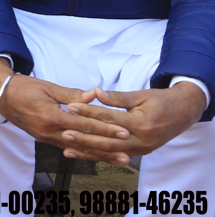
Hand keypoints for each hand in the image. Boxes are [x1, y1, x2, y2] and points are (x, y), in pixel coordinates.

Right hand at [0, 58, 128, 163]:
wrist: (1, 95)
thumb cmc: (23, 87)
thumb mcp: (48, 87)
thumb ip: (71, 94)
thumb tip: (94, 95)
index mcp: (51, 116)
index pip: (84, 125)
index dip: (105, 129)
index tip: (124, 132)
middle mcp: (49, 131)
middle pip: (83, 142)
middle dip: (107, 148)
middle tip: (127, 153)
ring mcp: (46, 137)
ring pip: (77, 149)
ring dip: (98, 155)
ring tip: (117, 159)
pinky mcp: (44, 138)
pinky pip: (67, 147)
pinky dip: (83, 152)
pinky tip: (96, 157)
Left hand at [62, 85, 206, 163]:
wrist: (184, 113)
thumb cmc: (161, 101)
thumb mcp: (141, 95)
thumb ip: (117, 97)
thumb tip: (96, 92)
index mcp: (141, 123)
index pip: (109, 118)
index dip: (88, 112)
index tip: (70, 107)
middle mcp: (142, 139)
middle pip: (108, 141)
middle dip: (84, 137)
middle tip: (64, 131)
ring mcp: (142, 149)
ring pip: (110, 152)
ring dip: (88, 151)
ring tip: (67, 148)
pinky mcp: (140, 152)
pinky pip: (116, 155)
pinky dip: (99, 155)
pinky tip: (83, 154)